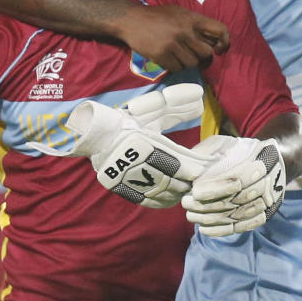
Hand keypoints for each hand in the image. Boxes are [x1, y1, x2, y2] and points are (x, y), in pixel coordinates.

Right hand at [66, 85, 206, 208]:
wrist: (96, 135)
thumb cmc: (128, 121)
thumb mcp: (150, 111)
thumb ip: (174, 108)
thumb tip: (198, 99)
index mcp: (142, 143)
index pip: (176, 162)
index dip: (193, 168)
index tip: (205, 168)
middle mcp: (132, 162)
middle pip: (169, 181)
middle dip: (187, 182)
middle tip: (198, 181)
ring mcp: (124, 177)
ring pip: (159, 192)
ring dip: (176, 193)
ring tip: (186, 188)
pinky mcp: (119, 187)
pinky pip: (144, 200)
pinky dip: (161, 201)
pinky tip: (171, 198)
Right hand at [114, 4, 228, 71]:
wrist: (131, 20)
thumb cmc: (157, 17)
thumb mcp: (179, 12)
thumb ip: (195, 24)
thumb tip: (214, 41)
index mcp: (192, 18)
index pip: (219, 29)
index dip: (224, 42)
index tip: (219, 49)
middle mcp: (184, 31)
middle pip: (206, 53)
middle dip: (203, 58)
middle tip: (196, 57)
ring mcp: (173, 44)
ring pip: (192, 63)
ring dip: (187, 63)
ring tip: (178, 56)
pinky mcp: (161, 55)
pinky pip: (177, 68)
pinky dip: (175, 67)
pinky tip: (168, 59)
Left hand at [182, 135, 285, 235]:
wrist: (265, 162)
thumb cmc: (237, 152)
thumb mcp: (224, 144)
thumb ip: (210, 153)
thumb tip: (191, 172)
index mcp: (263, 159)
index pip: (239, 178)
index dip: (215, 188)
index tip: (195, 190)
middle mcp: (271, 182)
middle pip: (238, 199)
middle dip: (208, 204)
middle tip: (186, 202)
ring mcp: (269, 201)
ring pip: (238, 215)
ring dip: (211, 218)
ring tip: (190, 215)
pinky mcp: (264, 215)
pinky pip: (242, 227)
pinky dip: (221, 230)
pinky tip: (203, 228)